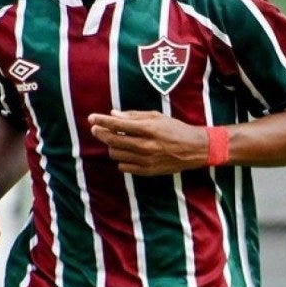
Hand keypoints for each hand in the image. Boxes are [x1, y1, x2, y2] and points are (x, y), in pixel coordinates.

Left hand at [87, 110, 208, 175]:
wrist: (194, 149)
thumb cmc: (175, 129)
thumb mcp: (156, 117)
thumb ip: (134, 116)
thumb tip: (113, 114)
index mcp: (148, 129)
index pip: (118, 125)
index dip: (101, 121)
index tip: (91, 118)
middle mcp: (145, 145)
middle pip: (113, 140)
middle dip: (100, 133)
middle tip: (95, 129)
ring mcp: (146, 160)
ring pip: (116, 154)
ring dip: (111, 146)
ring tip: (115, 140)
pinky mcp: (147, 171)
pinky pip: (123, 166)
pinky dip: (121, 159)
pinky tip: (126, 152)